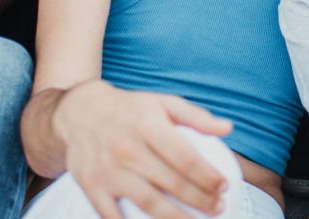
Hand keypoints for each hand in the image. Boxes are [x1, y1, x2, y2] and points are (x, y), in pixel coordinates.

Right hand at [56, 80, 233, 218]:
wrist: (81, 111)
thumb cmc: (130, 109)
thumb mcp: (163, 102)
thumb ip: (197, 116)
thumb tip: (227, 128)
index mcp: (148, 126)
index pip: (186, 158)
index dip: (208, 176)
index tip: (224, 186)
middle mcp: (128, 149)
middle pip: (171, 183)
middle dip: (200, 200)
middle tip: (218, 208)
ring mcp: (108, 170)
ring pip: (148, 203)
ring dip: (176, 218)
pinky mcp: (92, 186)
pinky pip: (113, 215)